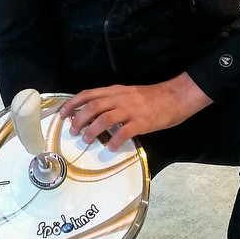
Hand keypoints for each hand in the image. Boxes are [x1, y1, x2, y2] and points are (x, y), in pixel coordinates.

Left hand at [59, 73, 211, 149]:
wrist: (176, 96)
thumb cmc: (153, 97)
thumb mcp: (129, 93)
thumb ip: (113, 101)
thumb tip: (93, 114)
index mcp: (116, 91)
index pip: (88, 94)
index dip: (72, 104)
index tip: (62, 115)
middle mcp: (121, 98)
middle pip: (92, 106)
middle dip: (78, 119)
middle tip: (72, 131)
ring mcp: (132, 110)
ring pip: (104, 118)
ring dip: (92, 130)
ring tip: (86, 140)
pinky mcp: (142, 122)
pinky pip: (124, 131)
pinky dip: (114, 141)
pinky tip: (112, 148)